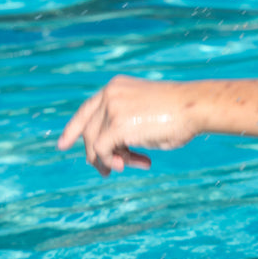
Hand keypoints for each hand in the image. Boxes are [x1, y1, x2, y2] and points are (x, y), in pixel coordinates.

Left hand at [57, 75, 197, 174]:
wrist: (195, 106)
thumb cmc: (180, 113)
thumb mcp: (146, 114)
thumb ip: (126, 127)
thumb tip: (113, 156)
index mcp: (116, 87)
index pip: (86, 109)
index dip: (73, 128)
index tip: (62, 145)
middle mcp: (110, 95)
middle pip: (88, 131)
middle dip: (97, 154)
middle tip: (111, 171)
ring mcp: (112, 109)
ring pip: (93, 143)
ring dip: (110, 160)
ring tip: (126, 168)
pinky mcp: (117, 125)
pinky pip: (101, 150)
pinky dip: (112, 161)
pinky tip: (130, 165)